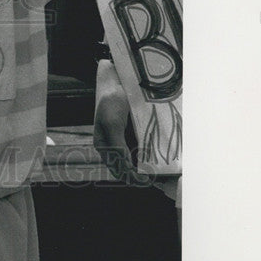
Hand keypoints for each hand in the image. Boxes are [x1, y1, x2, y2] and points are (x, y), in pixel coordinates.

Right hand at [93, 60, 151, 186]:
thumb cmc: (111, 101)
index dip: (132, 178)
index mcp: (103, 145)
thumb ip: (118, 146)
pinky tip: (155, 158)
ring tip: (158, 173)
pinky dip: (146, 157)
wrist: (115, 80)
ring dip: (143, 168)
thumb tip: (126, 166)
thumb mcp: (112, 124)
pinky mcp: (129, 133)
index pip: (118, 168)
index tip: (147, 180)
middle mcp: (110, 146)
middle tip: (156, 179)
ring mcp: (120, 140)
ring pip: (131, 162)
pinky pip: (137, 150)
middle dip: (139, 176)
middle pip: (124, 169)